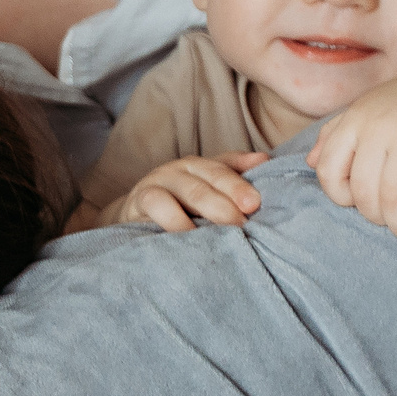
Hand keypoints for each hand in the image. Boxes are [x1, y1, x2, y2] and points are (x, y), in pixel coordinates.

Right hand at [107, 152, 270, 230]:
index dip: (239, 185)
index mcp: (201, 166)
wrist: (132, 215)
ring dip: (207, 209)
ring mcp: (161, 180)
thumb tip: (264, 159)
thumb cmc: (177, 204)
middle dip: (228, 200)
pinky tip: (188, 236)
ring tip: (222, 231)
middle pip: (209, 180)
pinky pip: (158, 205)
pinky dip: (173, 220)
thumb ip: (232, 173)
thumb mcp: (203, 189)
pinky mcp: (140, 198)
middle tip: (243, 222)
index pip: (224, 169)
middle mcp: (182, 169)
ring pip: (188, 190)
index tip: (255, 204)